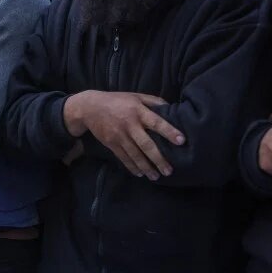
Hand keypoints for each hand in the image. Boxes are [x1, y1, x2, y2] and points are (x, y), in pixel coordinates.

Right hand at [63, 91, 184, 179]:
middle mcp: (129, 125)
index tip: (181, 141)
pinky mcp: (111, 144)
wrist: (90, 107)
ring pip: (135, 155)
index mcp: (138, 111)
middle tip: (169, 171)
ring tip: (156, 177)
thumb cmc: (117, 100)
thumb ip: (153, 101)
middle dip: (158, 159)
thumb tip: (171, 108)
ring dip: (146, 167)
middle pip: (146, 145)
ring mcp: (119, 136)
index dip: (169, 131)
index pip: (157, 122)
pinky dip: (132, 167)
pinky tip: (140, 174)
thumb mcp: (136, 96)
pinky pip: (123, 158)